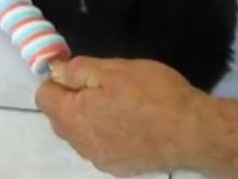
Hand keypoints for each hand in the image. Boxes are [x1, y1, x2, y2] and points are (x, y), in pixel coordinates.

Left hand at [35, 57, 208, 176]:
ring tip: (121, 103)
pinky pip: (101, 147)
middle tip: (104, 84)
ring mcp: (100, 160)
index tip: (82, 72)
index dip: (58, 79)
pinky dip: (107, 134)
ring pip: (81, 134)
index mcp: (74, 118)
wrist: (193, 132)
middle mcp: (81, 145)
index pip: (44, 97)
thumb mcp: (114, 70)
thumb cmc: (153, 94)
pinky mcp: (120, 168)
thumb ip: (78, 70)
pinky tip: (132, 124)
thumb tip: (55, 71)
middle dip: (73, 99)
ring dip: (90, 118)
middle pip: (60, 118)